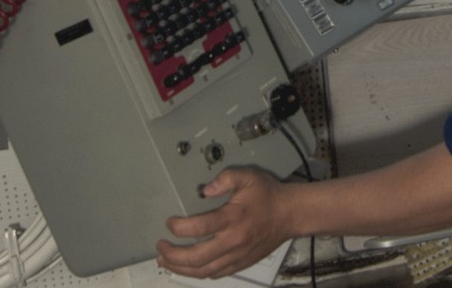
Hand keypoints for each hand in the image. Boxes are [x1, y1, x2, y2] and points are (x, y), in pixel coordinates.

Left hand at [156, 168, 290, 278]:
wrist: (290, 214)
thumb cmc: (268, 195)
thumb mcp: (247, 176)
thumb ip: (225, 178)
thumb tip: (204, 189)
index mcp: (232, 218)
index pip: (199, 227)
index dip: (179, 227)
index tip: (169, 223)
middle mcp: (232, 241)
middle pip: (196, 257)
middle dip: (173, 254)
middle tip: (161, 247)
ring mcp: (236, 256)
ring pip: (203, 271)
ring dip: (181, 268)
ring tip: (166, 261)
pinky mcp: (240, 263)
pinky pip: (216, 274)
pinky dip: (199, 273)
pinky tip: (189, 268)